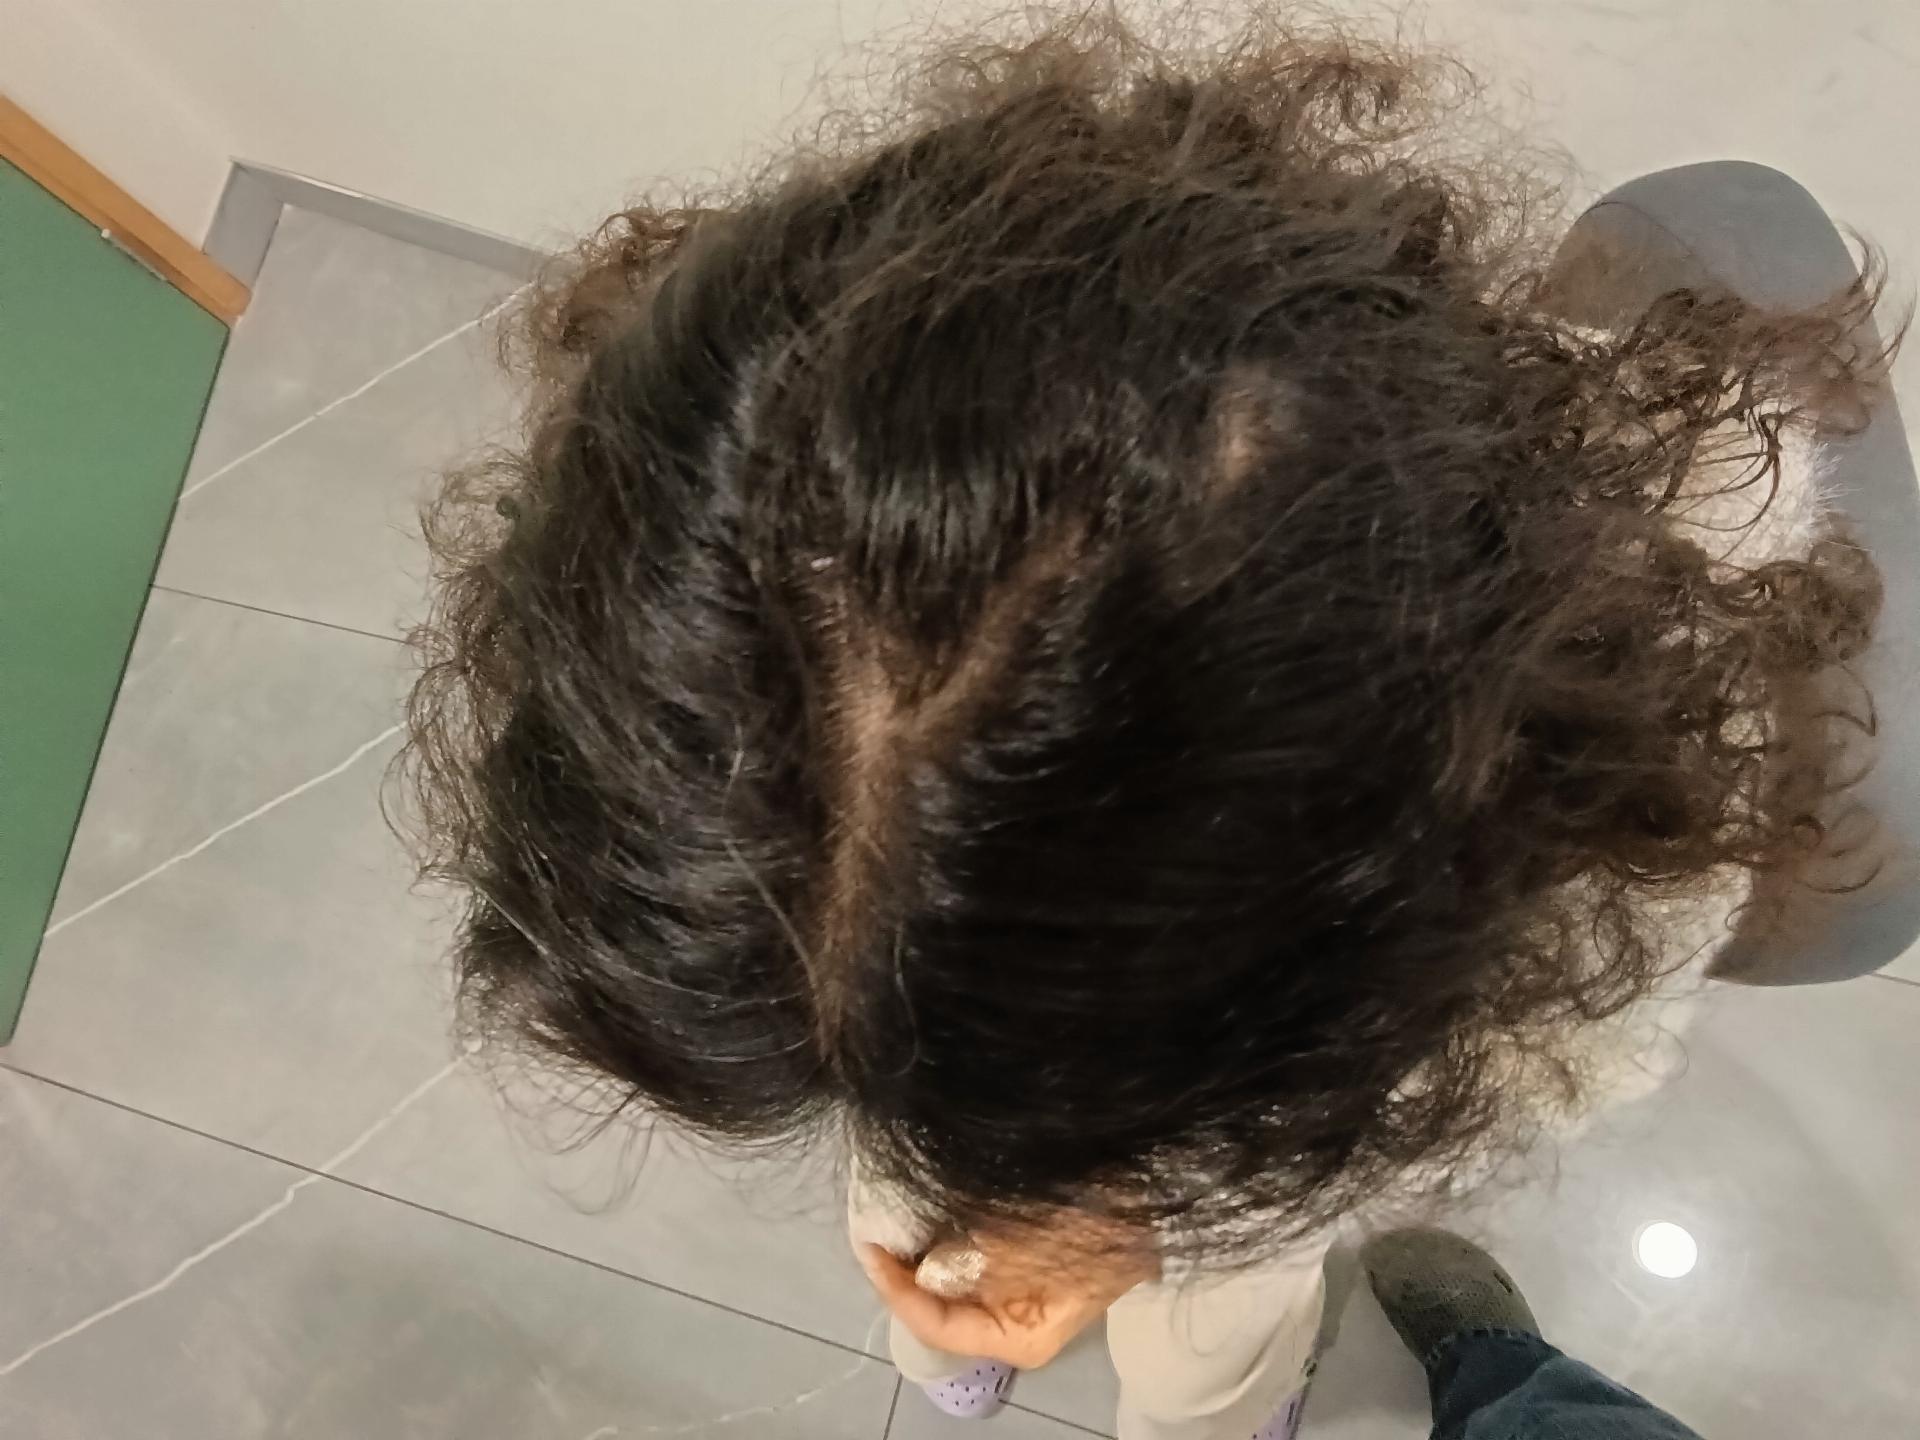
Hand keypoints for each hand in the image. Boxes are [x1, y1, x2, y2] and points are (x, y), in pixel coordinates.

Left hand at [857, 1231, 1154, 1370]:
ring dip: (921, 1249)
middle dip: (905, 1269)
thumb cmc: (1100, 1226)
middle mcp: (1010, 1326)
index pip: (937, 1325)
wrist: (1148, 1193)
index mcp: (1017, 1339)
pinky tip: (925, 1210)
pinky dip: (945, 1236)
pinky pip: (966, 1256)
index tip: (868, 1247)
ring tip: (890, 1214)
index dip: (896, 1289)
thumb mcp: (1041, 1244)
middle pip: (938, 1304)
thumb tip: (929, 1267)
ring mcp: (1011, 1295)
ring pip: (948, 1278)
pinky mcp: (1014, 1264)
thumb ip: (984, 1261)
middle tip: (872, 1226)